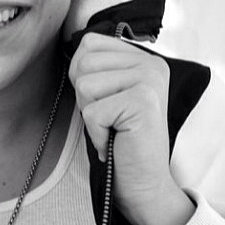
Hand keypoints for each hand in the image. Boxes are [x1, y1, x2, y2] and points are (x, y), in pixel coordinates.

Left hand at [69, 33, 194, 224]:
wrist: (143, 181)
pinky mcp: (143, 102)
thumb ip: (98, 66)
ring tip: (113, 127)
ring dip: (91, 115)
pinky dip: (97, 133)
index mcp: (143, 57)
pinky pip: (92, 112)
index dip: (82, 75)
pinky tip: (116, 140)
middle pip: (83, 63)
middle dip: (85, 96)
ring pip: (85, 85)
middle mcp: (151, 64)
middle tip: (109, 117)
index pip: (89, 43)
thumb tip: (73, 43)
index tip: (104, 100)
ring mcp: (149, 81)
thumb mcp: (108, 93)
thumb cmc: (120, 138)